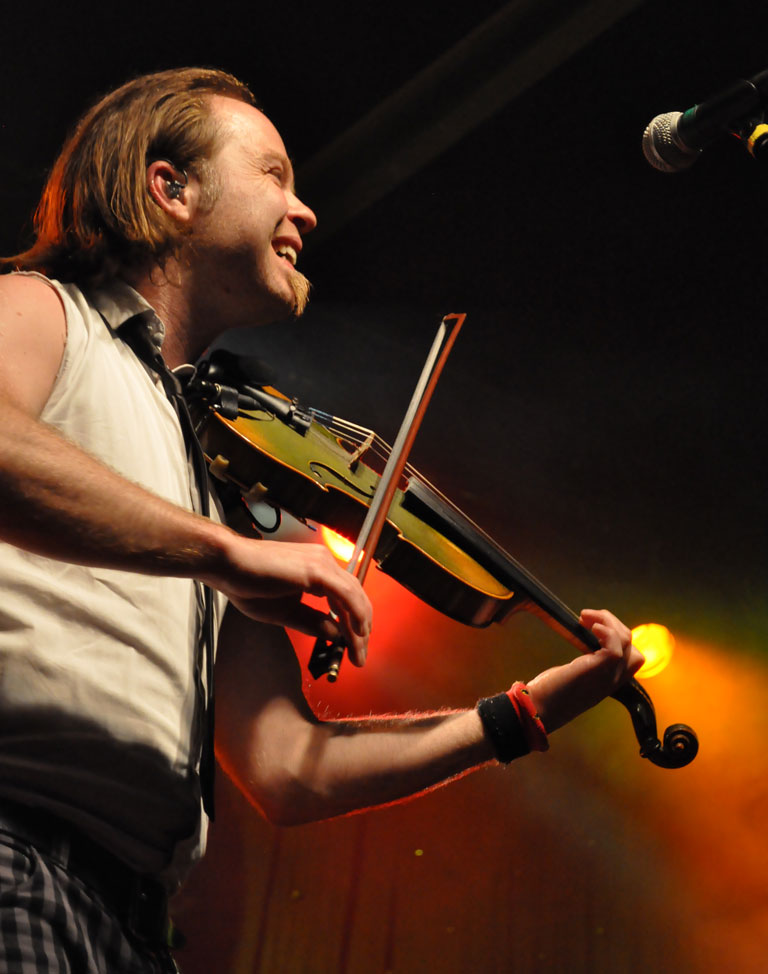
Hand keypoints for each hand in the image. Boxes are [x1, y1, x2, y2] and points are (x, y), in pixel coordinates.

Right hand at [202, 535, 372, 665]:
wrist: (229, 564)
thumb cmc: (249, 584)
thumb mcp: (286, 612)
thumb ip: (312, 622)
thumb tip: (336, 635)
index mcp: (317, 569)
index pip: (346, 597)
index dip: (353, 624)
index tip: (353, 648)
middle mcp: (324, 562)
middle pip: (355, 598)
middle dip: (361, 630)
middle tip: (359, 656)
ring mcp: (322, 563)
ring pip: (354, 597)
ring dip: (359, 628)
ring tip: (358, 652)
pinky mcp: (317, 569)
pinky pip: (346, 594)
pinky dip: (355, 615)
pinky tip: (357, 633)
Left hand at [526, 608, 643, 732]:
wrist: (540, 708)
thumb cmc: (551, 692)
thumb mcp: (575, 675)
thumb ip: (585, 663)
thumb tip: (582, 637)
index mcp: (610, 681)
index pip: (632, 658)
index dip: (618, 638)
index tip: (594, 626)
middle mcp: (614, 680)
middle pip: (633, 647)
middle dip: (614, 626)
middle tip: (588, 618)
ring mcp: (609, 676)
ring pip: (626, 641)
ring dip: (608, 621)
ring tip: (585, 617)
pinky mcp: (599, 669)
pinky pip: (616, 647)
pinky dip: (607, 631)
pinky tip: (590, 627)